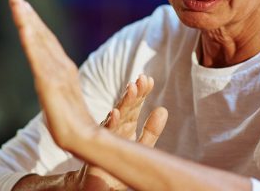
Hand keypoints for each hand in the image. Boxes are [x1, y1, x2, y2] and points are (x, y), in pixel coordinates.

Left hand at [9, 0, 99, 153]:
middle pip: (42, 35)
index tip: (23, 7)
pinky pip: (37, 56)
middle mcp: (60, 65)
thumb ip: (53, 86)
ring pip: (38, 40)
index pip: (46, 41)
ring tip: (16, 2)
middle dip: (28, 15)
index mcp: (63, 69)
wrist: (83, 138)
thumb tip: (44, 82)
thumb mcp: (58, 99)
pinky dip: (30, 39)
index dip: (34, 23)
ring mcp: (55, 72)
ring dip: (26, 19)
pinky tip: (22, 26)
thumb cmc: (72, 125)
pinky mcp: (49, 82)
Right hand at [77, 75, 167, 189]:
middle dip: (134, 93)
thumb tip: (163, 109)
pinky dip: (110, 123)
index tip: (149, 79)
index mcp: (126, 125)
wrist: (95, 184)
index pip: (135, 106)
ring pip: (117, 117)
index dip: (142, 93)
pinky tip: (115, 113)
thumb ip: (151, 131)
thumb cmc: (117, 164)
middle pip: (126, 107)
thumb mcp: (140, 147)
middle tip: (141, 78)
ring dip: (124, 102)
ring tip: (132, 88)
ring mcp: (106, 136)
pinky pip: (105, 135)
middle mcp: (115, 127)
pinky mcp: (98, 149)